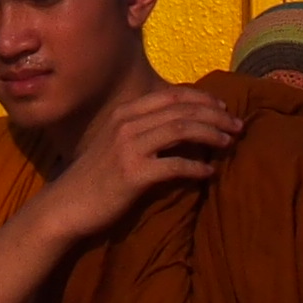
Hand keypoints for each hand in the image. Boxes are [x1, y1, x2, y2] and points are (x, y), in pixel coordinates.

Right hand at [36, 76, 234, 248]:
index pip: (172, 95)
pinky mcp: (133, 175)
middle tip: (237, 126)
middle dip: (215, 116)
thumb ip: (143, 131)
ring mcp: (129, 148)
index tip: (222, 109)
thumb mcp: (115, 144)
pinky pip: (175, 166)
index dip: (202, 99)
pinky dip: (196, 167)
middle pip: (182, 110)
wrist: (65, 206)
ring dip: (211, 135)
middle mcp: (127, 124)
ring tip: (229, 143)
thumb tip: (181, 127)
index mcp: (125, 114)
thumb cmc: (94, 178)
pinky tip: (209, 173)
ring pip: (182, 130)